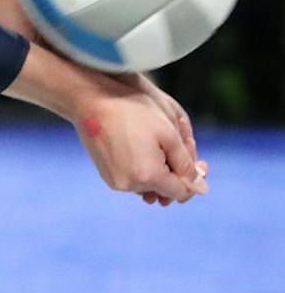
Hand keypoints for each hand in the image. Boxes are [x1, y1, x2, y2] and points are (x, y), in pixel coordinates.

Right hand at [74, 87, 206, 205]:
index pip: (182, 192)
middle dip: (176, 171)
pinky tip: (141, 145)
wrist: (91, 100)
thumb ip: (187, 165)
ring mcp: (114, 181)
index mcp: (148, 176)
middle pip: (165, 189)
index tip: (200, 160)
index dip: (194, 178)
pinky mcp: (106, 174)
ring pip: (150, 184)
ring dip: (159, 169)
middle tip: (178, 147)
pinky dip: (143, 167)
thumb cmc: (133, 112)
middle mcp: (129, 185)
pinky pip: (134, 179)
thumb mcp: (170, 135)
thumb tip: (201, 190)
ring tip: (157, 142)